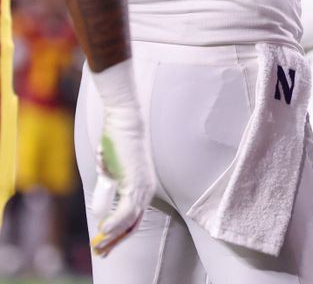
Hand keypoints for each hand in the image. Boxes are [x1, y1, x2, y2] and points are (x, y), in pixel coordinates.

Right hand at [91, 102, 154, 255]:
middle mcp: (147, 190)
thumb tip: (101, 213)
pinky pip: (127, 210)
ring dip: (114, 235)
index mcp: (143, 188)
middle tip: (101, 252)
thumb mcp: (110, 173)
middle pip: (134, 224)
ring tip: (100, 245)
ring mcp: (143, 187)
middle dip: (116, 240)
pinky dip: (115, 223)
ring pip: (130, 220)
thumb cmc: (117, 145)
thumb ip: (108, 192)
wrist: (124, 124)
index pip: (135, 219)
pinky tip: (104, 230)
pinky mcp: (135, 183)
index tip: (106, 246)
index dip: (120, 234)